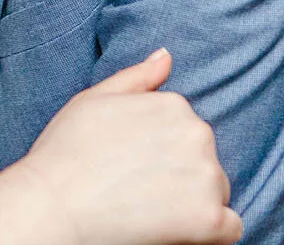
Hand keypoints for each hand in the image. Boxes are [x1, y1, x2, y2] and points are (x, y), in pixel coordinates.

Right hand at [0, 49, 239, 244]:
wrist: (52, 206)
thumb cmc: (65, 153)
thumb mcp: (94, 99)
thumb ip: (137, 77)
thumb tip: (166, 57)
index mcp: (174, 105)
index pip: (186, 133)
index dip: (160, 154)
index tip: (133, 166)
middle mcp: (198, 135)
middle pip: (205, 161)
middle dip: (181, 177)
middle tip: (139, 189)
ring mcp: (206, 177)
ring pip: (217, 193)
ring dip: (193, 204)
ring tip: (149, 209)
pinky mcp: (209, 220)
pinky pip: (231, 229)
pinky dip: (209, 234)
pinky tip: (175, 230)